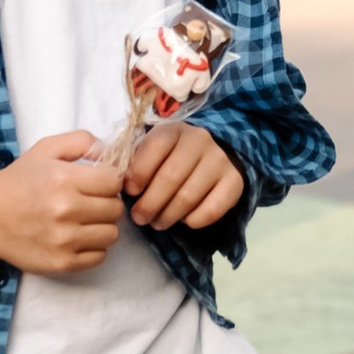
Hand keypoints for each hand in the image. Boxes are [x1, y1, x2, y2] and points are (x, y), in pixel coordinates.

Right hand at [0, 132, 122, 275]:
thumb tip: (112, 154)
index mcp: (64, 179)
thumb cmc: (19, 180)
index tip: (97, 183)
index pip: (114, 182)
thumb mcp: (46, 148)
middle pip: (116, 209)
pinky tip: (76, 237)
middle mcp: (65, 210)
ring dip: (102, 226)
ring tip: (84, 220)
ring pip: (112, 234)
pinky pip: (100, 257)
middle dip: (106, 202)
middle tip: (89, 202)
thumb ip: (82, 142)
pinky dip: (92, 248)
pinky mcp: (61, 263)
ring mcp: (64, 240)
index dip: (109, 180)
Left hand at [122, 116, 245, 235]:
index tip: (130, 191)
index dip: (138, 173)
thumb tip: (118, 182)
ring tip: (157, 223)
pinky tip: (185, 220)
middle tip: (139, 217)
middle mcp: (200, 141)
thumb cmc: (173, 155)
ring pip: (189, 197)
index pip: (155, 147)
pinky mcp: (235, 182)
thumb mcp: (154, 149)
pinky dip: (194, 221)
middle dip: (149, 204)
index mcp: (174, 130)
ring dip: (168, 216)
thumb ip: (135, 161)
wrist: (217, 151)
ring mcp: (220, 161)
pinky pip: (212, 210)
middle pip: (170, 177)